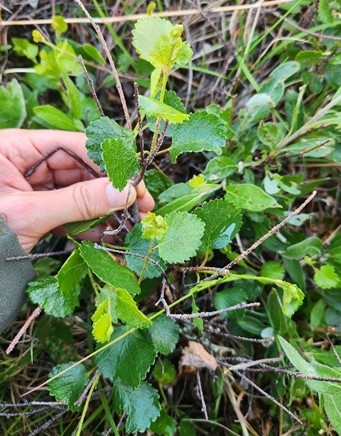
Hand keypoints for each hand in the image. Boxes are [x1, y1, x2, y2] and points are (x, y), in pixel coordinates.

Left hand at [0, 129, 153, 252]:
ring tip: (131, 225)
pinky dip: (88, 225)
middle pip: (81, 170)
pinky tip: (108, 235)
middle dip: (111, 191)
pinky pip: (68, 212)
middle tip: (142, 207)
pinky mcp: (37, 210)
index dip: (108, 163)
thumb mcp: (29, 213)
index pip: (73, 145)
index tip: (134, 182)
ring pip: (78, 193)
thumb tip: (124, 192)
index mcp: (15, 148)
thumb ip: (78, 201)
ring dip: (105, 210)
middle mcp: (26, 163)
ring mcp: (33, 188)